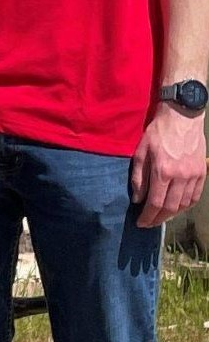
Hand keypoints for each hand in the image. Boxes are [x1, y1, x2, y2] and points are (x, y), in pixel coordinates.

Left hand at [133, 103, 207, 228]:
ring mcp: (194, 175)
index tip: (140, 222)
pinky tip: (177, 207)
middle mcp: (181, 176)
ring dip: (172, 214)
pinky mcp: (202, 172)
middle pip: (171, 208)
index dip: (147, 216)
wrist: (182, 118)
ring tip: (161, 217)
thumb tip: (138, 199)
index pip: (155, 203)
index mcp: (163, 171)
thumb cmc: (157, 133)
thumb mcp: (140, 153)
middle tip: (149, 223)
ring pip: (184, 204)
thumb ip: (138, 178)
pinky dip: (186, 205)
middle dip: (158, 219)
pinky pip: (195, 196)